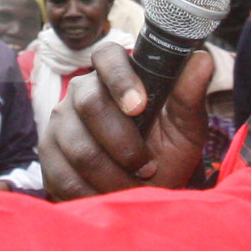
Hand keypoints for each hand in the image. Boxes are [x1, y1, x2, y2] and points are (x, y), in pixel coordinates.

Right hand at [42, 43, 214, 200]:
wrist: (145, 193)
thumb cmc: (167, 153)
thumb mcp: (186, 129)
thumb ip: (190, 96)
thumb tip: (202, 59)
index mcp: (117, 75)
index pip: (107, 56)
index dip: (120, 78)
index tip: (139, 107)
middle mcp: (82, 91)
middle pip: (90, 104)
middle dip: (124, 144)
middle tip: (148, 168)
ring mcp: (60, 122)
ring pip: (79, 147)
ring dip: (113, 176)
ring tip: (133, 186)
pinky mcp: (48, 154)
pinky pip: (64, 175)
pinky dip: (93, 192)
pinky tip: (109, 195)